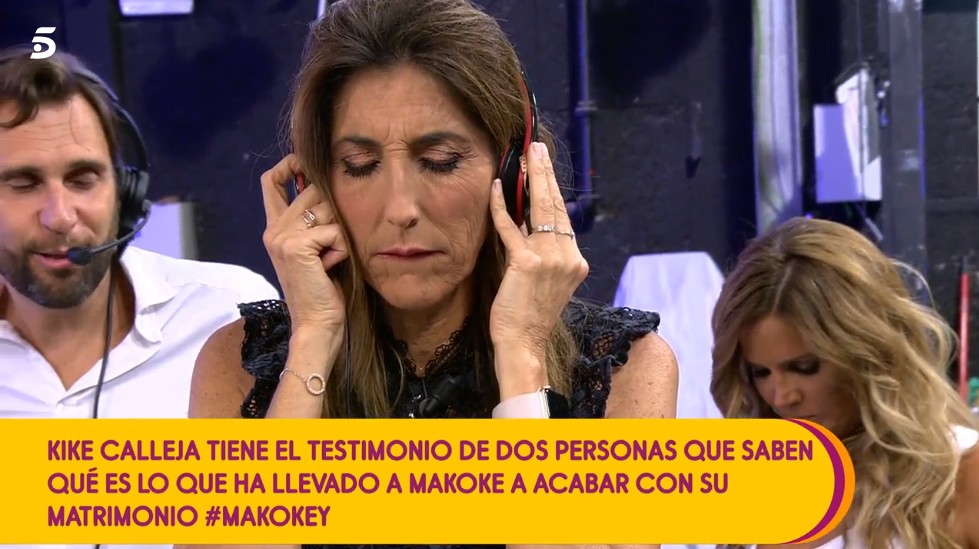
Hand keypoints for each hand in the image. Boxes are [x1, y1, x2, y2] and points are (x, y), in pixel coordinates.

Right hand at [261, 154, 348, 334]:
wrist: (316, 323)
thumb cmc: (324, 288)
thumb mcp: (316, 248)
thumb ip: (315, 219)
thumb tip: (328, 183)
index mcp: (275, 228)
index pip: (271, 181)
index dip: (289, 165)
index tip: (305, 165)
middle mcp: (273, 229)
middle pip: (313, 191)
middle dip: (333, 215)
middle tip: (330, 248)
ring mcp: (281, 236)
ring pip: (328, 210)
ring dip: (339, 235)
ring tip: (330, 260)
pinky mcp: (296, 245)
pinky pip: (335, 232)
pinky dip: (341, 250)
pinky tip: (330, 268)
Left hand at [488, 142, 588, 395]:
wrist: (524, 343)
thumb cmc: (529, 316)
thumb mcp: (546, 282)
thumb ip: (545, 255)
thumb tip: (531, 226)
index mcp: (575, 261)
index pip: (563, 218)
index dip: (553, 190)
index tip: (545, 167)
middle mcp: (568, 257)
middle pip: (556, 206)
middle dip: (546, 173)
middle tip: (538, 148)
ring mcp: (550, 260)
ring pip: (540, 210)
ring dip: (532, 179)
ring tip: (527, 155)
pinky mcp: (527, 263)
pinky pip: (511, 228)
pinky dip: (501, 207)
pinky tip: (497, 188)